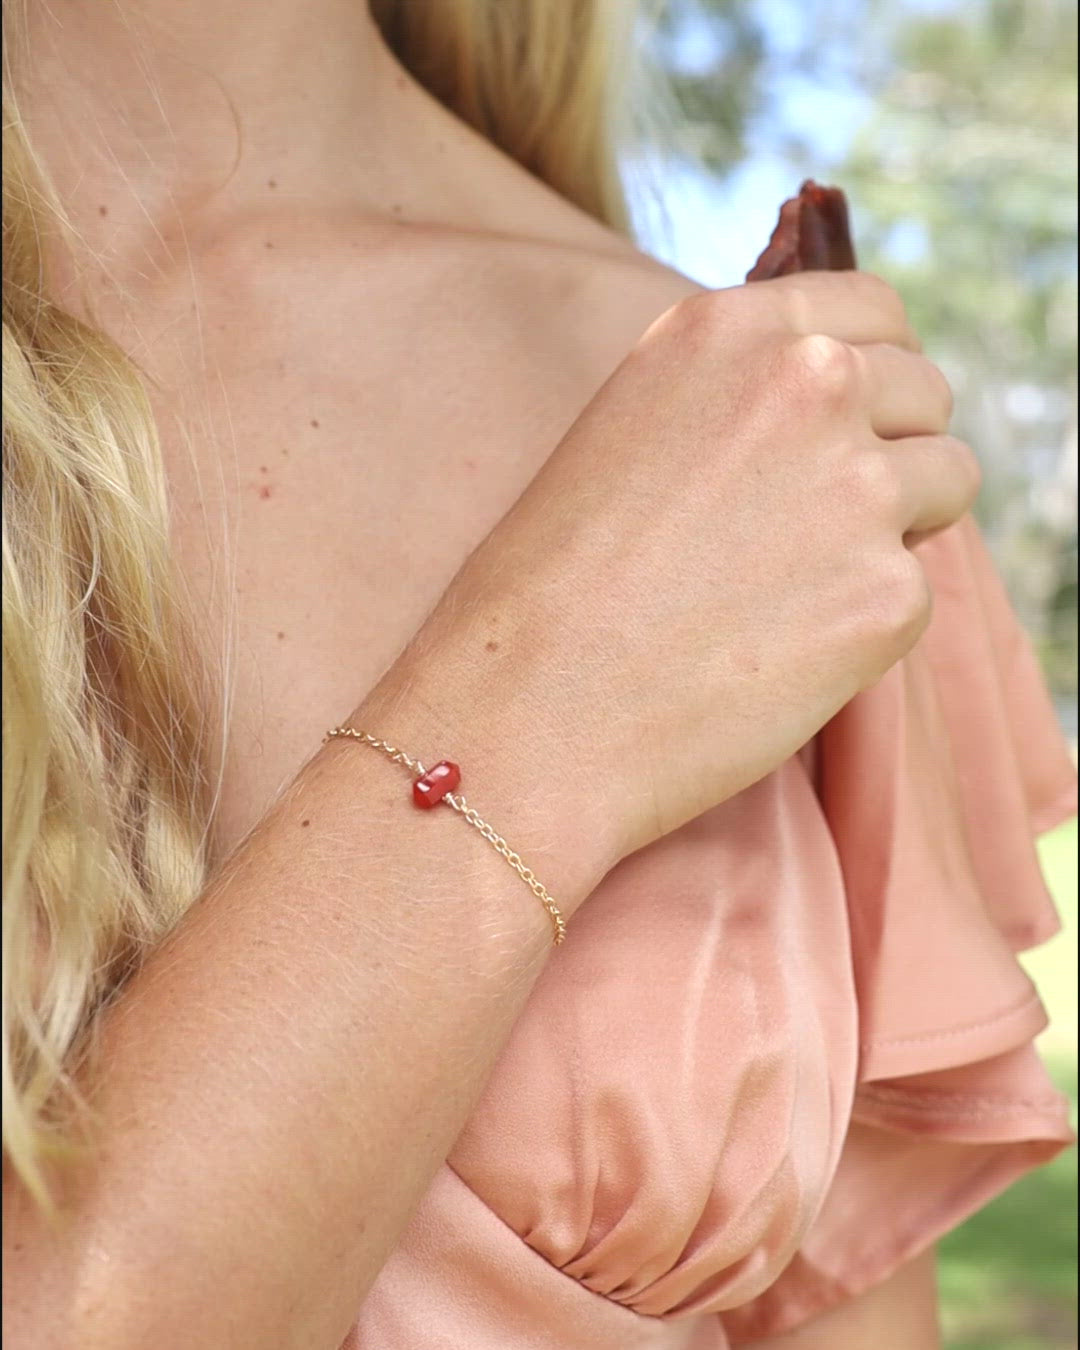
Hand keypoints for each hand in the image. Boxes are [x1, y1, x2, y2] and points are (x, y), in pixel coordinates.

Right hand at [370, 271, 977, 888]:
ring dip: (898, 526)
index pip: (873, 308)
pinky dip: (869, 621)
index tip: (862, 416)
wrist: (530, 707)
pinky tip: (780, 651)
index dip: (877, 366)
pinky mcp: (888, 593)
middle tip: (817, 525)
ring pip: (949, 481)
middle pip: (925, 391)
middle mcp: (808, 382)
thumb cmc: (551, 585)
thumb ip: (736, 394)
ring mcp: (859, 484)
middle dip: (893, 448)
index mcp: (730, 330)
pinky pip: (918, 589)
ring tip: (797, 586)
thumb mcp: (630, 429)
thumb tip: (838, 402)